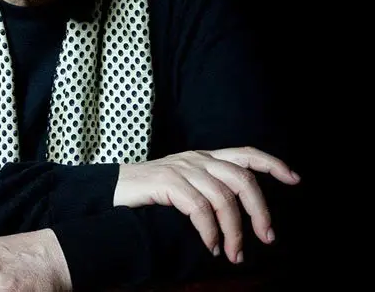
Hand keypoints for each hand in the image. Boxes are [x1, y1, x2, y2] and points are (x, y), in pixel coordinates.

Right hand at [113, 146, 299, 263]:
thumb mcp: (185, 185)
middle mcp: (197, 159)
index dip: (272, 163)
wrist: (112, 189)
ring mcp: (181, 168)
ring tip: (233, 254)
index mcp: (204, 158)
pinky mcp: (167, 181)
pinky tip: (210, 245)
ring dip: (234, 230)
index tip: (294, 179)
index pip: (245, 153)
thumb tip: (240, 214)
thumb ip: (209, 189)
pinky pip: (199, 206)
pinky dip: (209, 229)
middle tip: (266, 238)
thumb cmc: (151, 193)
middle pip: (241, 177)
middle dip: (259, 209)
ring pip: (223, 195)